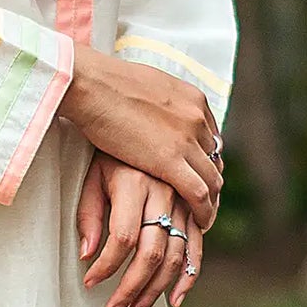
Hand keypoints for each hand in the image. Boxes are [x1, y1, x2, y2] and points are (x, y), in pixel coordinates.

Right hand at [59, 47, 220, 226]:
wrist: (91, 84)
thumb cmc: (104, 84)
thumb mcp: (146, 86)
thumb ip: (159, 102)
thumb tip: (153, 108)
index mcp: (192, 99)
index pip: (211, 137)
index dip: (206, 160)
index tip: (198, 174)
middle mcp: (196, 118)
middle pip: (215, 159)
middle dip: (211, 182)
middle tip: (204, 201)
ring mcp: (186, 139)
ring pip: (212, 180)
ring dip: (211, 201)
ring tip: (204, 218)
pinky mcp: (170, 160)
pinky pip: (199, 193)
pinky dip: (204, 211)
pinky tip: (199, 223)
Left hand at [77, 154, 203, 306]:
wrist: (140, 113)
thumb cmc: (109, 149)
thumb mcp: (92, 174)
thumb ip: (89, 214)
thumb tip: (86, 255)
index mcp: (134, 182)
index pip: (123, 238)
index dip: (106, 266)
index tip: (89, 283)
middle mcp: (164, 191)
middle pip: (152, 252)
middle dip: (131, 289)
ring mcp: (184, 199)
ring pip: (176, 255)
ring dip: (156, 291)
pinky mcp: (194, 205)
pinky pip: (197, 245)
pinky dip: (188, 275)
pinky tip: (175, 299)